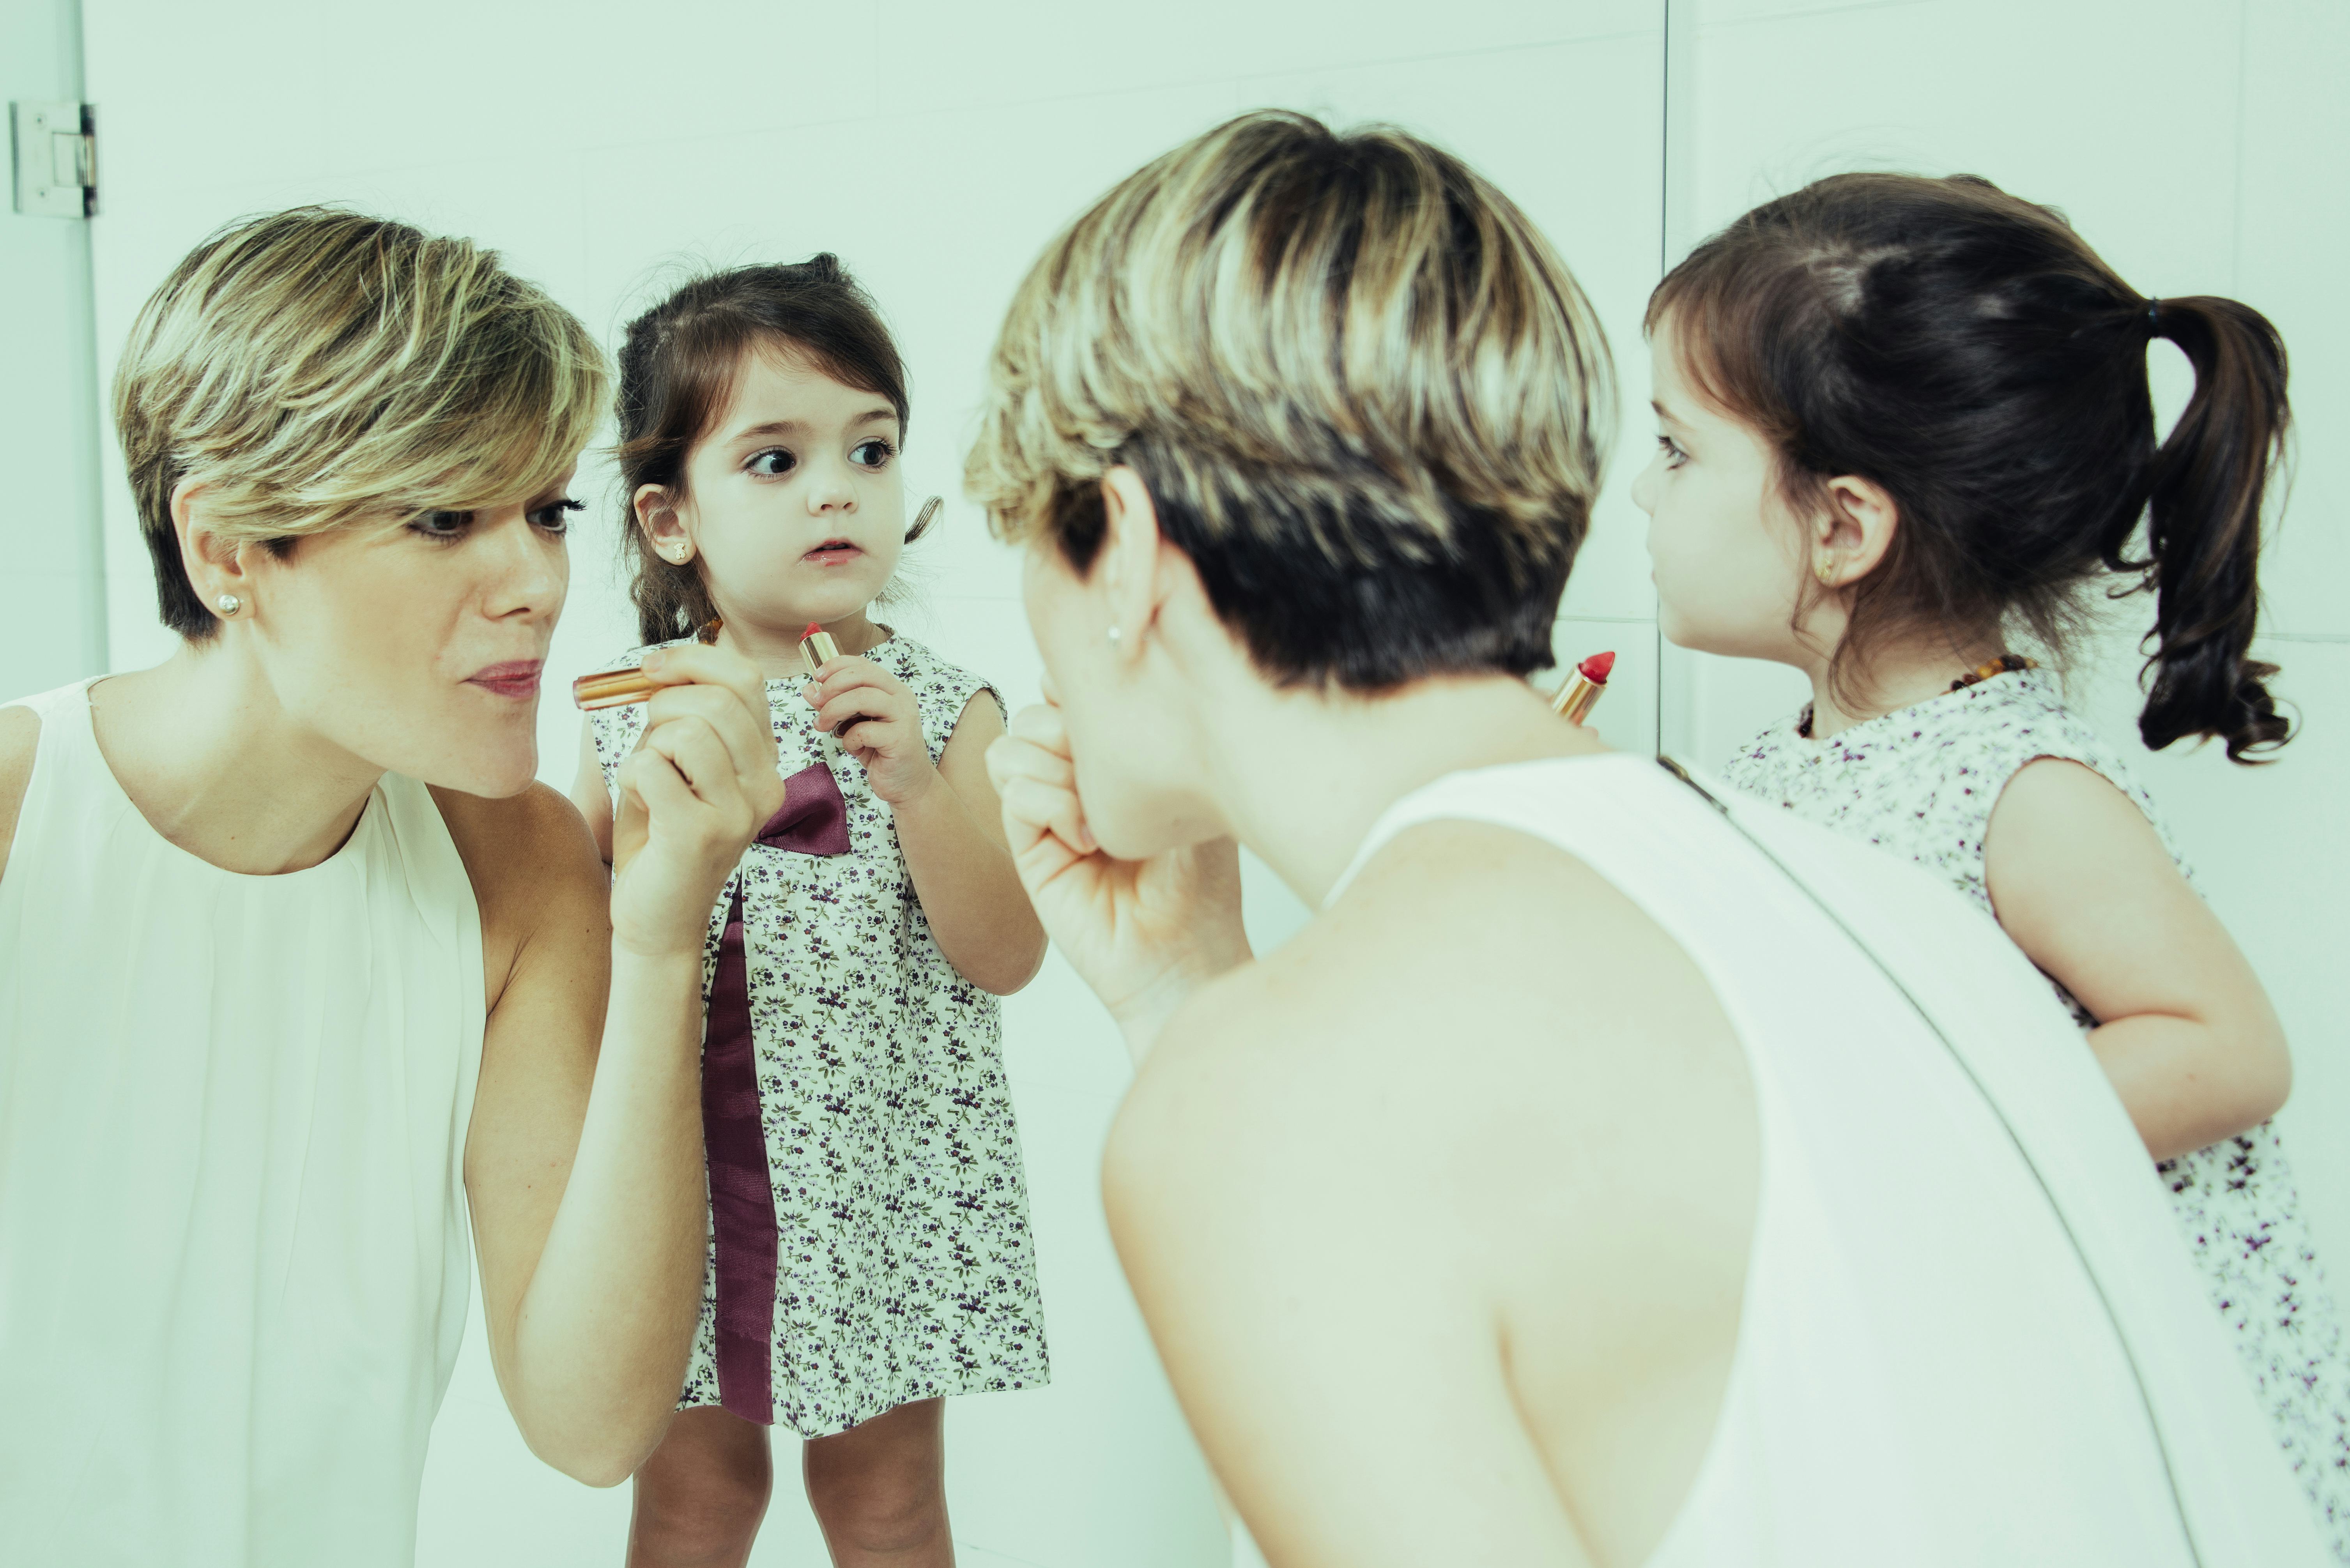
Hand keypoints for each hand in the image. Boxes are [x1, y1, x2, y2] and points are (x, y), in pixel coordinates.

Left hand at [611, 643, 787, 958]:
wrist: (657, 920)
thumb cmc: (660, 837)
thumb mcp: (677, 765)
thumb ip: (680, 717)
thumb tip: (659, 665)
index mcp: (765, 764)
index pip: (747, 679)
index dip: (694, 659)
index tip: (650, 668)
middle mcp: (765, 787)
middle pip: (719, 699)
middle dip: (664, 702)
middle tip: (645, 736)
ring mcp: (738, 813)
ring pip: (685, 731)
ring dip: (647, 747)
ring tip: (648, 781)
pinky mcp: (700, 834)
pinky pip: (651, 767)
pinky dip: (630, 777)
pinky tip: (640, 805)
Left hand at [804, 655, 935, 804]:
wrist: (907, 784)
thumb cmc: (881, 752)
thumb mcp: (854, 725)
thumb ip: (835, 705)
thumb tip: (809, 689)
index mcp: (892, 689)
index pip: (863, 665)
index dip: (837, 666)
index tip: (817, 677)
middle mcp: (901, 697)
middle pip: (862, 676)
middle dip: (832, 686)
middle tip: (816, 703)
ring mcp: (903, 717)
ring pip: (863, 698)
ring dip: (834, 710)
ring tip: (823, 726)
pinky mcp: (900, 739)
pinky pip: (864, 730)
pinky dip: (849, 739)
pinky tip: (853, 748)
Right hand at [985, 701, 1249, 1047]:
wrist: (1185, 955)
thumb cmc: (1203, 882)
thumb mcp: (1193, 793)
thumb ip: (1158, 735)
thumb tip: (1124, 676)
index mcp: (1114, 760)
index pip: (1069, 694)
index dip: (1079, 687)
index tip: (1114, 706)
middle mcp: (1074, 781)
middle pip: (1034, 712)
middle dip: (1066, 728)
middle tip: (1109, 774)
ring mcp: (1048, 815)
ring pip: (1011, 747)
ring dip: (1053, 766)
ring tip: (1098, 815)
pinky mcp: (1029, 851)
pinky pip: (1012, 794)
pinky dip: (1048, 805)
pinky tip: (1088, 840)